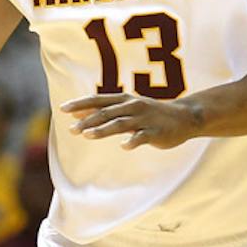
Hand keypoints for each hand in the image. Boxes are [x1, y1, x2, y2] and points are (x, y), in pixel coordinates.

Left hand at [60, 92, 203, 149]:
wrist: (184, 117)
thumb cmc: (151, 114)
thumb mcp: (128, 108)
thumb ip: (105, 111)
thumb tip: (77, 115)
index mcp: (124, 100)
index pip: (98, 100)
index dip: (81, 104)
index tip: (63, 109)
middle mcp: (133, 106)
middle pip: (106, 112)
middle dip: (88, 120)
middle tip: (72, 129)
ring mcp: (144, 119)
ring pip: (121, 123)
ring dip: (103, 129)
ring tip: (87, 136)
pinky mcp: (156, 132)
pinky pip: (142, 136)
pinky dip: (133, 141)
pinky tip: (123, 146)